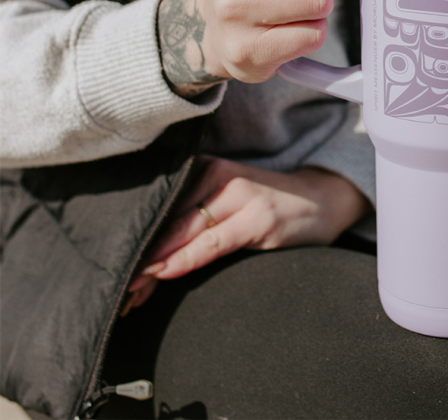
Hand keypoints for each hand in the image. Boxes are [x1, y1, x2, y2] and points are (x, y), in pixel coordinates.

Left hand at [122, 156, 369, 314]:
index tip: (114, 266)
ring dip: (153, 264)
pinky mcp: (257, 216)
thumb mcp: (227, 203)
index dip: (136, 239)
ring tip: (131, 291)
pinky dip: (184, 258)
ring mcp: (239, 194)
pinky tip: (161, 271)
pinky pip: (210, 242)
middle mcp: (218, 174)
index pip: (161, 207)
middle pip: (167, 220)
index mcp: (206, 168)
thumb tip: (147, 252)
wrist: (321, 199)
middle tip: (116, 285)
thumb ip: (194, 217)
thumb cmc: (269, 204)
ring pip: (182, 232)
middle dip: (141, 256)